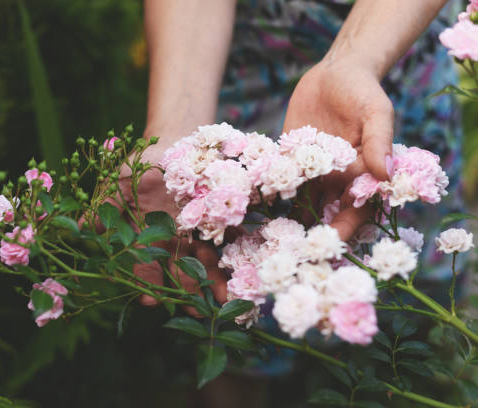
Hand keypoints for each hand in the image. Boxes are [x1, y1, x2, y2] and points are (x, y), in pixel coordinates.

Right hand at [116, 136, 227, 311]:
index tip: (150, 300)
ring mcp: (195, 231)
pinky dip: (234, 254)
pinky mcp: (217, 218)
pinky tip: (242, 271)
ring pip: (204, 261)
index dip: (147, 283)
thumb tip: (78, 227)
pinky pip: (227, 238)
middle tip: (196, 312)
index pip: (145, 266)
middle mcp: (171, 239)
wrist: (173, 138)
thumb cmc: (141, 163)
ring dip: (214, 281)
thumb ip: (105, 207)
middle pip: (178, 271)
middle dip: (186, 293)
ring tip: (225, 300)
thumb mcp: (119, 182)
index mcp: (146, 236)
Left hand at [283, 59, 393, 239]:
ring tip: (270, 240)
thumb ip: (379, 140)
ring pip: (301, 202)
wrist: (334, 71)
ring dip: (288, 219)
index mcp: (361, 174)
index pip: (355, 209)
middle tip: (294, 252)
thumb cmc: (363, 90)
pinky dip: (269, 192)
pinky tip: (253, 206)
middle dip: (312, 232)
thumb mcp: (376, 111)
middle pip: (326, 213)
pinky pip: (280, 179)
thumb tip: (385, 174)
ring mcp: (311, 171)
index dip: (345, 227)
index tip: (331, 243)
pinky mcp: (289, 158)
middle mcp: (336, 178)